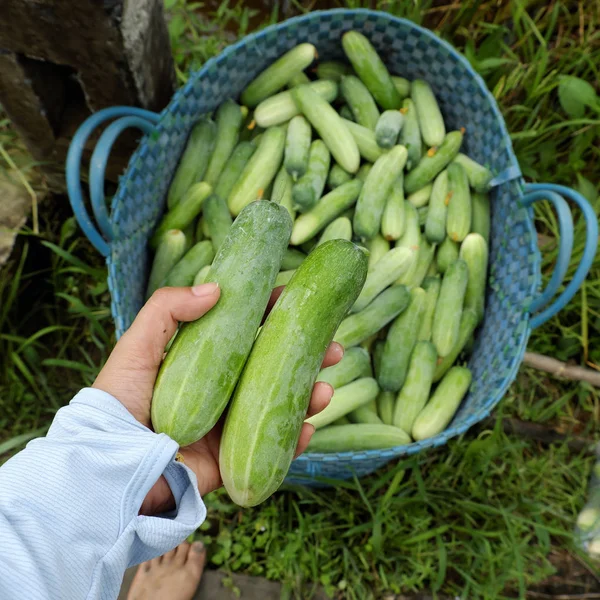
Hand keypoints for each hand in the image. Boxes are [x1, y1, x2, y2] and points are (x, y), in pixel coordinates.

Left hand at [92, 283, 342, 514]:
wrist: (111, 468)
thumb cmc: (119, 402)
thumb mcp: (137, 345)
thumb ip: (168, 308)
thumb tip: (216, 286)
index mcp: (205, 361)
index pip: (248, 332)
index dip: (274, 314)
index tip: (295, 298)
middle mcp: (223, 390)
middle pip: (275, 366)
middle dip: (307, 355)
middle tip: (333, 346)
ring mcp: (231, 423)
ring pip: (281, 404)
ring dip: (310, 395)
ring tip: (325, 389)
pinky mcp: (234, 457)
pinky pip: (274, 448)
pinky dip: (296, 439)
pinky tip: (310, 428)